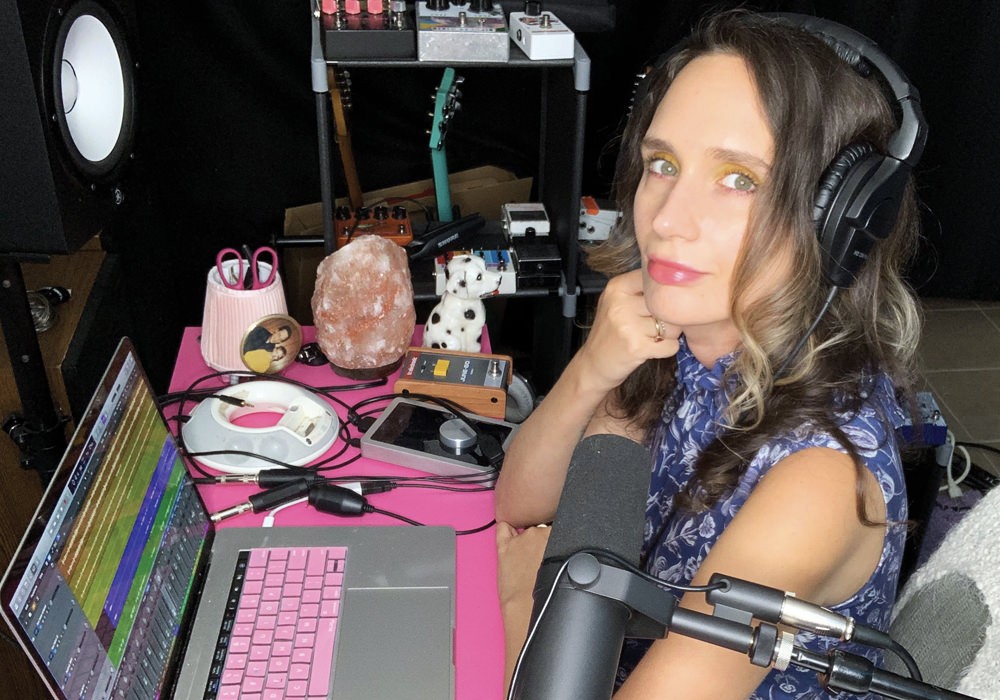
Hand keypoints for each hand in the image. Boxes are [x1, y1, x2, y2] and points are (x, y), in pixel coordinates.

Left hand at [497, 522, 551, 692]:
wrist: (528, 609)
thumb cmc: (548, 595)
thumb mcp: (567, 567)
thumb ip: (564, 552)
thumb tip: (565, 550)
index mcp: (556, 535)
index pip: (557, 528)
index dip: (554, 541)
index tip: (553, 550)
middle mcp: (538, 532)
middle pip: (541, 530)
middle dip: (541, 542)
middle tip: (541, 560)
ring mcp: (519, 539)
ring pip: (525, 531)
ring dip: (526, 541)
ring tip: (528, 559)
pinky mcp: (503, 547)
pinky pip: (503, 529)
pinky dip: (505, 530)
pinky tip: (509, 533)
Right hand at [576, 270, 680, 389]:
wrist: (593, 363)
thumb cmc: (611, 332)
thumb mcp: (616, 301)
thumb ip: (640, 288)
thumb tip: (678, 279)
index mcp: (617, 287)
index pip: (657, 280)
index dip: (664, 294)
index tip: (657, 304)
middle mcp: (621, 303)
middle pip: (667, 305)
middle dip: (667, 318)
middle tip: (653, 325)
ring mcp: (627, 326)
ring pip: (672, 326)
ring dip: (668, 335)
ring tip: (650, 337)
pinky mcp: (636, 347)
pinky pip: (671, 345)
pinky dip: (666, 350)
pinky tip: (651, 349)